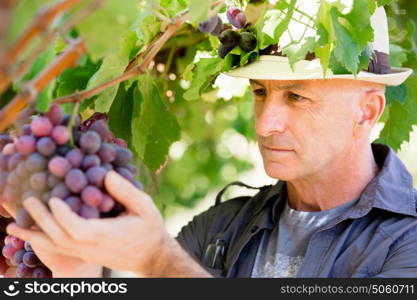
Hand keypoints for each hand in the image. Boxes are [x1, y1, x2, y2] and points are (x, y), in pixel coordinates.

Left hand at [7, 171, 209, 276]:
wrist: (152, 256)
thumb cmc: (149, 229)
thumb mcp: (145, 207)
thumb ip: (126, 191)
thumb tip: (106, 174)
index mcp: (108, 235)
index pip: (79, 230)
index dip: (64, 216)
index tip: (54, 199)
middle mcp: (93, 248)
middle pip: (60, 239)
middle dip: (42, 220)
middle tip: (29, 200)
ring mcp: (87, 254)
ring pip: (55, 247)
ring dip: (34, 234)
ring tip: (14, 224)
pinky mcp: (84, 255)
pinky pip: (59, 249)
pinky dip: (42, 241)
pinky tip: (31, 233)